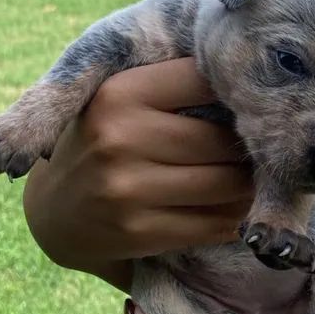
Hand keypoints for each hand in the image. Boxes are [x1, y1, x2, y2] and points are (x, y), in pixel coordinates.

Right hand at [23, 59, 253, 283]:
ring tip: (250, 178)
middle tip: (262, 148)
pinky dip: (235, 219)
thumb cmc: (103, 143)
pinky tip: (234, 210)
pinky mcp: (138, 232)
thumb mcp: (119, 101)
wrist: (52, 210)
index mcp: (119, 93)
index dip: (233, 91)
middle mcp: (120, 137)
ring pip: (225, 184)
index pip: (203, 80)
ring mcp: (127, 189)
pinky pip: (213, 224)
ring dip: (248, 185)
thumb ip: (173, 87)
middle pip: (221, 140)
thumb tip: (251, 90)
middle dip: (246, 147)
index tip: (250, 100)